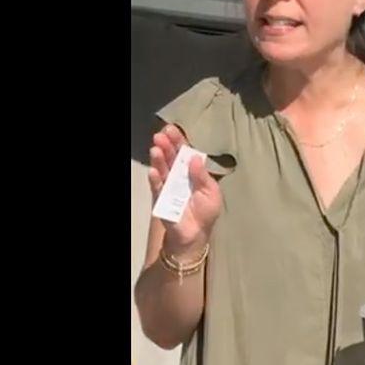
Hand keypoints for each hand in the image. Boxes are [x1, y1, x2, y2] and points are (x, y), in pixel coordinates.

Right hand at [147, 125, 222, 251]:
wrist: (196, 235)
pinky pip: (157, 188)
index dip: (179, 141)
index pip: (184, 153)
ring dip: (158, 159)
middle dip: (166, 146)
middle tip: (161, 135)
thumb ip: (202, 176)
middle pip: (171, 158)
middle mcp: (178, 176)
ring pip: (162, 170)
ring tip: (156, 149)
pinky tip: (153, 171)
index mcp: (192, 172)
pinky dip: (155, 180)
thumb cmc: (206, 212)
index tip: (172, 129)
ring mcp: (168, 186)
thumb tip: (196, 157)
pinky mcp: (161, 199)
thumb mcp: (211, 192)